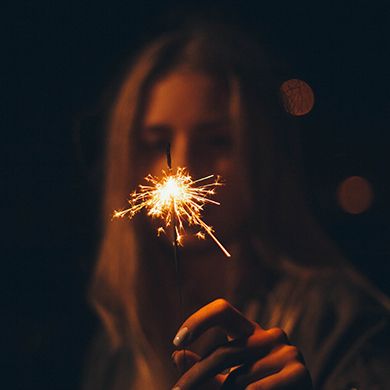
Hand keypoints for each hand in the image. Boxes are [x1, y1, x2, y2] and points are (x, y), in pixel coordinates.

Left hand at [171, 299, 311, 389]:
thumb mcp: (230, 380)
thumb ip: (206, 368)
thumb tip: (177, 356)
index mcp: (253, 332)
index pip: (223, 311)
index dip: (198, 320)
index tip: (178, 341)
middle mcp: (271, 336)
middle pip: (223, 352)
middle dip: (196, 375)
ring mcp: (287, 352)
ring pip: (238, 379)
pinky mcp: (298, 372)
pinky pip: (256, 389)